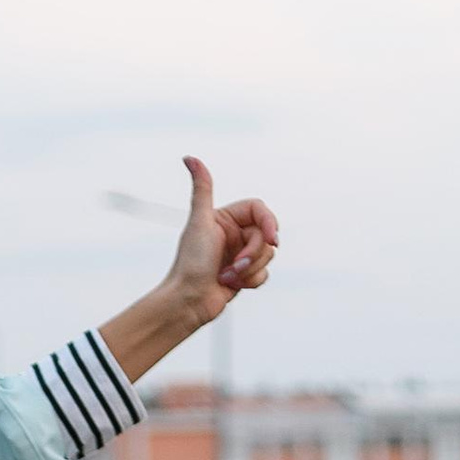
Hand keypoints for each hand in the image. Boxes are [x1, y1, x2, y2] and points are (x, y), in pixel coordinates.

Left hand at [101, 156, 279, 380]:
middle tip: (235, 266)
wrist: (187, 302)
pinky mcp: (243, 275)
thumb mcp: (199, 221)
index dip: (269, 223)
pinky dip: (251, 281)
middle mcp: (233, 234)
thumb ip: (202, 189)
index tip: (272, 239)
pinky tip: (230, 286)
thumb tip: (189, 157)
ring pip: (267, 256)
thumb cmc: (190, 263)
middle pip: (265, 235)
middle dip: (253, 254)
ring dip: (250, 269)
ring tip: (226, 277)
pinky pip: (264, 273)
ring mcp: (239, 254)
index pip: (259, 210)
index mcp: (225, 218)